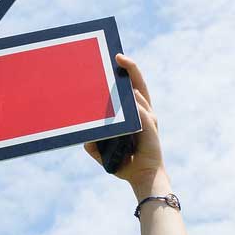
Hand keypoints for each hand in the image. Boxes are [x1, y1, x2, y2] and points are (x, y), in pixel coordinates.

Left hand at [84, 55, 163, 191]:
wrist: (142, 178)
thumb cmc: (125, 163)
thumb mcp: (104, 151)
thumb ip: (93, 145)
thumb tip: (83, 138)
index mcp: (134, 115)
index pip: (131, 89)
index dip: (125, 73)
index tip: (115, 59)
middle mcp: (144, 113)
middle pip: (139, 84)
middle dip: (131, 69)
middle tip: (118, 56)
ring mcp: (149, 120)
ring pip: (140, 95)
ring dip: (131, 81)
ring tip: (120, 68)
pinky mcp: (151, 129)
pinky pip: (143, 113)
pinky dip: (137, 104)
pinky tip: (130, 95)